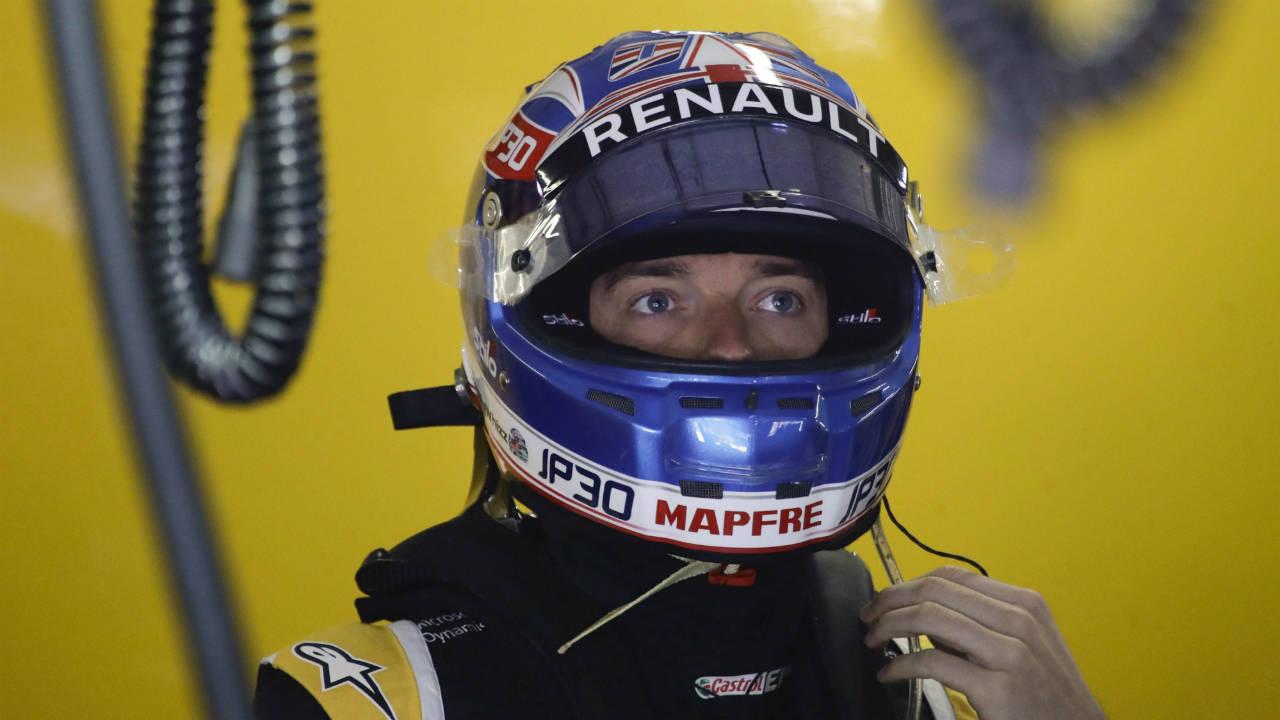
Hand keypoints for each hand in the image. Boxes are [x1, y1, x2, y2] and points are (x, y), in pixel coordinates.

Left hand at [859, 566, 1105, 719]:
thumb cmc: (1048, 695)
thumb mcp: (1025, 646)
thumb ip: (980, 625)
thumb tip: (925, 616)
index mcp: (1024, 604)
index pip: (952, 577)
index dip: (909, 583)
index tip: (886, 598)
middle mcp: (1019, 621)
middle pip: (935, 591)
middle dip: (890, 599)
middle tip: (867, 616)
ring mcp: (1010, 653)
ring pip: (930, 618)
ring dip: (889, 626)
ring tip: (872, 639)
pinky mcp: (998, 688)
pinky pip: (933, 662)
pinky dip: (900, 665)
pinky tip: (889, 673)